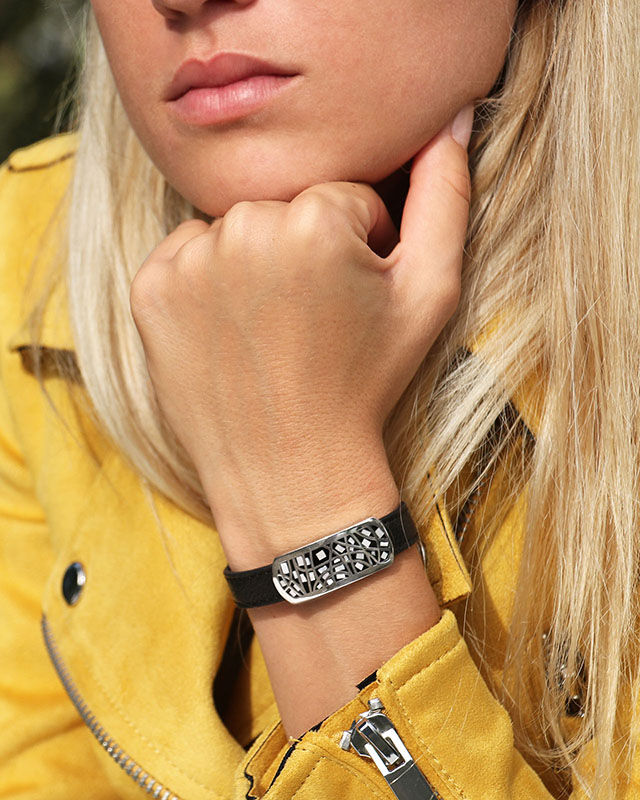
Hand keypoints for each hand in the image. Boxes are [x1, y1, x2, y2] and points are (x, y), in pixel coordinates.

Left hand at [130, 108, 472, 563]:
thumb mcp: (430, 295)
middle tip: (313, 319)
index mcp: (316, 218)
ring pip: (236, 228)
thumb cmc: (366, 383)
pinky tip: (232, 331)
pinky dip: (209, 282)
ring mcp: (188, 259)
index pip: (344, 198)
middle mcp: (243, 225)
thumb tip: (450, 118)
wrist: (290, 468)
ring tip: (272, 328)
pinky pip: (188, 254)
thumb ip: (445, 197)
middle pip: (286, 206)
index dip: (360, 248)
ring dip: (256, 262)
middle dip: (306, 248)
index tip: (353, 303)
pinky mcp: (148, 289)